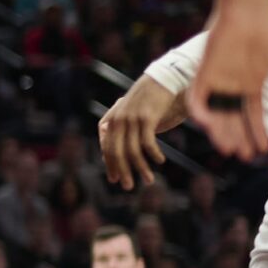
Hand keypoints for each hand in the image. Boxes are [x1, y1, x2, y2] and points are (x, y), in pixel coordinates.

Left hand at [97, 74, 185, 188]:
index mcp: (110, 121)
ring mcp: (131, 119)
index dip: (110, 165)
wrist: (161, 80)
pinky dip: (153, 154)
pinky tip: (160, 161)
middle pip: (116, 153)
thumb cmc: (146, 102)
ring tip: (149, 180)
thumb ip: (120, 134)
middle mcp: (117, 120)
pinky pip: (147, 142)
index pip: (106, 148)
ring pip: (132, 151)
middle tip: (128, 187)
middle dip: (123, 171)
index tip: (115, 180)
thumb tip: (111, 156)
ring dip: (141, 168)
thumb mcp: (129, 117)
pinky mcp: (146, 117)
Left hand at [187, 0, 267, 159]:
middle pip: (233, 118)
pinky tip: (207, 125)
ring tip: (228, 148)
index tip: (262, 149)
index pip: (252, 114)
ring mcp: (219, 79)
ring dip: (221, 130)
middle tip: (243, 155)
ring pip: (216, 112)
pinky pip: (197, 95)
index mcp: (252, 83)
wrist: (251, 8)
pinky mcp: (205, 70)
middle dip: (238, 137)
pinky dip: (200, 110)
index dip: (257, 132)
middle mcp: (234, 84)